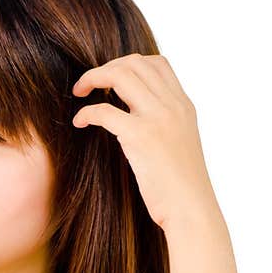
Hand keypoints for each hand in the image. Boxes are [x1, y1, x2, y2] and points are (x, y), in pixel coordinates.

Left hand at [71, 53, 218, 232]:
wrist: (191, 210)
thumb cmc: (181, 187)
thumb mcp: (181, 144)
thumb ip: (166, 125)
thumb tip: (140, 119)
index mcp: (184, 106)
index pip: (157, 63)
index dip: (128, 63)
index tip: (111, 80)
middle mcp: (173, 106)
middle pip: (134, 63)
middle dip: (105, 67)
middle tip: (89, 84)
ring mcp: (158, 118)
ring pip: (120, 75)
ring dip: (92, 78)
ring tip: (79, 93)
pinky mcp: (140, 137)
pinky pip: (103, 110)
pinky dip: (86, 112)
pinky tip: (80, 122)